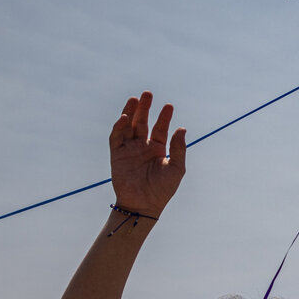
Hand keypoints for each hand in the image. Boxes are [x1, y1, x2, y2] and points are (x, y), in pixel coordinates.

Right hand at [109, 93, 185, 215]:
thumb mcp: (176, 167)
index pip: (160, 128)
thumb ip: (178, 148)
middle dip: (144, 108)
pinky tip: (124, 117)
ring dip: (130, 113)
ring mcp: (129, 150)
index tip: (169, 106)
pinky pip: (116, 138)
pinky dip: (119, 127)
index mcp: (158, 149)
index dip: (164, 117)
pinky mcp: (117, 155)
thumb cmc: (162, 189)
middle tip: (147, 93)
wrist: (144, 205)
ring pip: (128, 126)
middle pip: (142, 123)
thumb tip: (182, 129)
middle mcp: (142, 146)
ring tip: (135, 99)